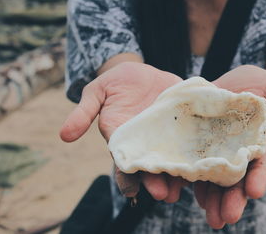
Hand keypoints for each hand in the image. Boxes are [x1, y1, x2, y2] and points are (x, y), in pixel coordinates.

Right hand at [60, 62, 187, 201]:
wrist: (142, 71)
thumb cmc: (116, 82)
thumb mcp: (96, 92)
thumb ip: (83, 113)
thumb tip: (64, 135)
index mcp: (124, 140)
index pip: (124, 166)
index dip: (126, 180)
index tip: (131, 192)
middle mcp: (146, 143)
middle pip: (151, 169)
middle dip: (156, 182)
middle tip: (164, 194)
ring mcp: (166, 136)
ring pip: (172, 160)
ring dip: (177, 175)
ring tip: (183, 186)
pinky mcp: (183, 125)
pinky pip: (190, 141)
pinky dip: (194, 152)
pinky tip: (201, 163)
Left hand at [194, 65, 265, 228]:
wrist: (228, 81)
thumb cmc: (256, 84)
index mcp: (259, 142)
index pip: (260, 163)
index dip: (258, 177)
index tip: (254, 192)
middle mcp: (238, 152)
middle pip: (237, 179)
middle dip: (233, 199)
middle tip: (227, 217)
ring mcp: (217, 151)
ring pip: (215, 179)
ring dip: (212, 199)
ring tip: (210, 217)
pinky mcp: (198, 146)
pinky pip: (194, 165)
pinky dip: (191, 180)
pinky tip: (186, 194)